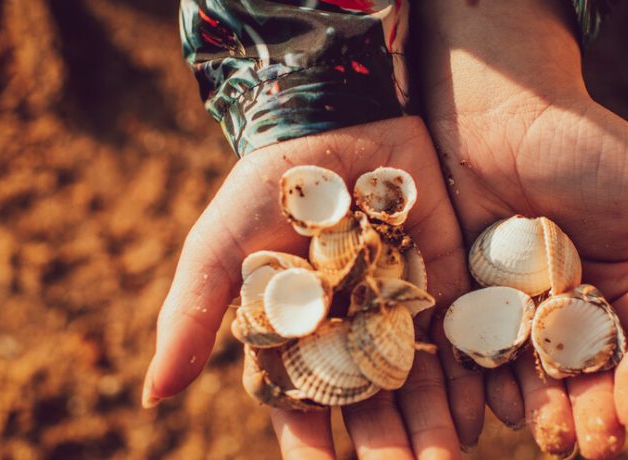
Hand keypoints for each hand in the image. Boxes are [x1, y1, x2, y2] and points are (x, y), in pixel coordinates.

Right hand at [141, 117, 470, 458]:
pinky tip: (476, 416)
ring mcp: (398, 312)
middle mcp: (349, 337)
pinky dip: (468, 380)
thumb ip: (192, 317)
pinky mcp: (442, 281)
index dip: (314, 455)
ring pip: (418, 388)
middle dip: (387, 455)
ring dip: (433, 432)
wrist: (332, 117)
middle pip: (369, 413)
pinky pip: (458, 340)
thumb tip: (150, 396)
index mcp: (297, 340)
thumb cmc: (265, 186)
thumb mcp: (220, 248)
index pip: (304, 414)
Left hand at [417, 1, 627, 457]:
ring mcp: (516, 306)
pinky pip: (477, 348)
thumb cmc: (585, 139)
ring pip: (530, 370)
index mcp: (622, 285)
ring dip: (539, 409)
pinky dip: (482, 380)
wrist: (499, 107)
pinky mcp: (468, 298)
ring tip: (543, 435)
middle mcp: (570, 305)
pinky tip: (489, 404)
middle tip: (591, 446)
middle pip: (584, 371)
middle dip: (590, 412)